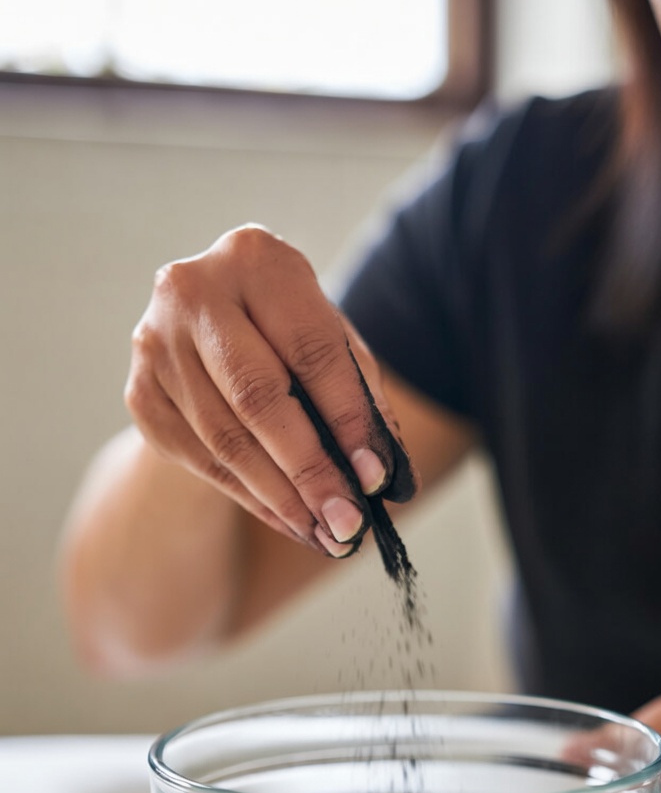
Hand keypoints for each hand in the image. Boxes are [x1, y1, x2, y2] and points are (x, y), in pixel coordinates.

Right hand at [125, 225, 416, 556]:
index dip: (347, 417)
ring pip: (225, 438)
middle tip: (348, 523)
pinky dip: (251, 498)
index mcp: (255, 259)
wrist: (211, 330)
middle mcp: (192, 291)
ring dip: (281, 497)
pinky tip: (289, 521)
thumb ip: (362, 397)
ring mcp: (155, 343)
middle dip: (309, 470)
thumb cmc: (290, 334)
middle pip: (258, 397)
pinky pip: (201, 460)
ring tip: (326, 534)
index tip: (375, 477)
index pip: (311, 349)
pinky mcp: (140, 393)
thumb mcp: (333, 344)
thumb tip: (388, 475)